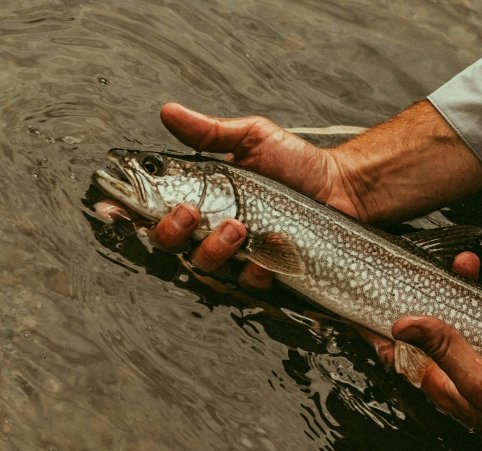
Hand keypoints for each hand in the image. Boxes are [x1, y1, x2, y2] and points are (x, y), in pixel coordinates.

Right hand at [98, 100, 481, 284]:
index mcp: (202, 197)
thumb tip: (168, 112)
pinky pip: (247, 282)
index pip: (153, 210)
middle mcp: (212, 228)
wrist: (341, 187)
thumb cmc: (297, 163)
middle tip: (192, 212)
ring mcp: (238, 254)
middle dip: (171, 232)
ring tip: (239, 225)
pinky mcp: (267, 271)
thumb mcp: (253, 138)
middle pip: (168, 246)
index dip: (127, 214)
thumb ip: (210, 132)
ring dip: (212, 249)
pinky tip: (270, 248)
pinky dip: (255, 267)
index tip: (114, 209)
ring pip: (203, 267)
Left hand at [382, 254, 481, 450]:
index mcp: (450, 382)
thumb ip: (444, 349)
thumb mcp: (479, 379)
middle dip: (466, 290)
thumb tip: (403, 325)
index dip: (396, 329)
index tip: (385, 300)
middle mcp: (474, 373)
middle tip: (468, 265)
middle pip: (459, 323)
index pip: (410, 354)